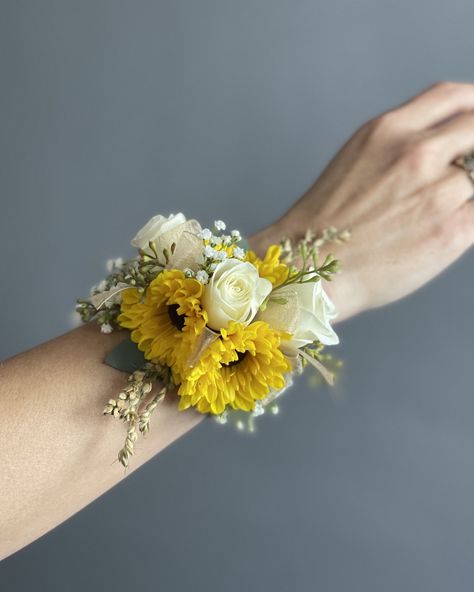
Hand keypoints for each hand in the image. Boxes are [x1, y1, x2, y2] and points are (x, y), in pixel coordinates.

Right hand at [250, 82, 473, 320]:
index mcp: (389, 131)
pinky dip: (466, 218)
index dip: (472, 107)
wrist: (311, 268)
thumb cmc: (326, 224)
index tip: (473, 121)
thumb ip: (399, 143)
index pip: (453, 97)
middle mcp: (417, 153)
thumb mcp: (356, 159)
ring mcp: (438, 191)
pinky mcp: (453, 230)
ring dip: (464, 192)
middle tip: (465, 168)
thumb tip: (439, 144)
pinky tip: (442, 230)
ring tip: (435, 212)